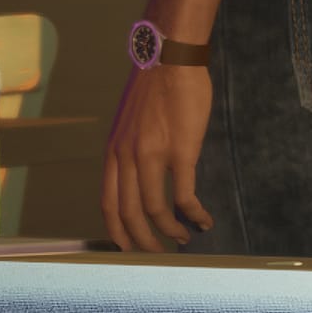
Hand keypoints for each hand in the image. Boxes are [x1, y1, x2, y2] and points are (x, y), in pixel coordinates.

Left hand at [101, 59, 213, 252]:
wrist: (169, 59)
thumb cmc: (155, 90)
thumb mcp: (130, 124)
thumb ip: (131, 151)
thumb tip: (140, 178)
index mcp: (113, 152)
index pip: (107, 203)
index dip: (117, 231)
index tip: (128, 248)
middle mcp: (126, 156)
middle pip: (127, 213)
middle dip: (143, 241)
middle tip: (158, 253)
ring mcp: (151, 153)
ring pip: (153, 209)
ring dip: (170, 231)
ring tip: (184, 238)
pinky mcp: (180, 150)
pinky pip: (184, 195)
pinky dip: (194, 214)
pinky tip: (204, 220)